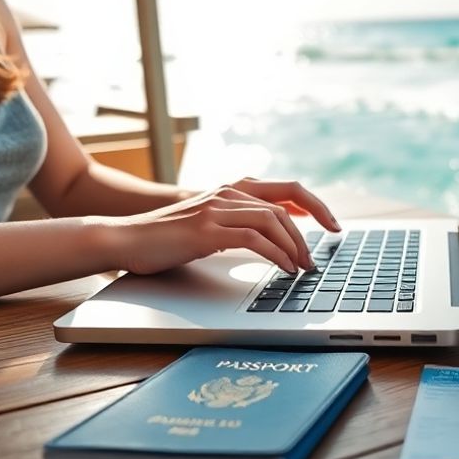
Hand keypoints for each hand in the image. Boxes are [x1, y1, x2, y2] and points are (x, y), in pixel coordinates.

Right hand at [102, 177, 341, 275]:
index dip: (315, 206)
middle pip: (286, 203)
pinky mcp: (207, 230)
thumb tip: (275, 236)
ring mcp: (217, 209)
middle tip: (318, 257)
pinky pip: (254, 239)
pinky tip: (283, 269)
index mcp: (232, 189)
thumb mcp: (211, 225)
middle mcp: (228, 193)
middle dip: (310, 230)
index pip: (287, 189)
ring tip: (302, 267)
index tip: (332, 225)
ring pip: (273, 220)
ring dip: (294, 246)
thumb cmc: (167, 237)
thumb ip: (240, 223)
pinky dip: (276, 254)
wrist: (125, 238)